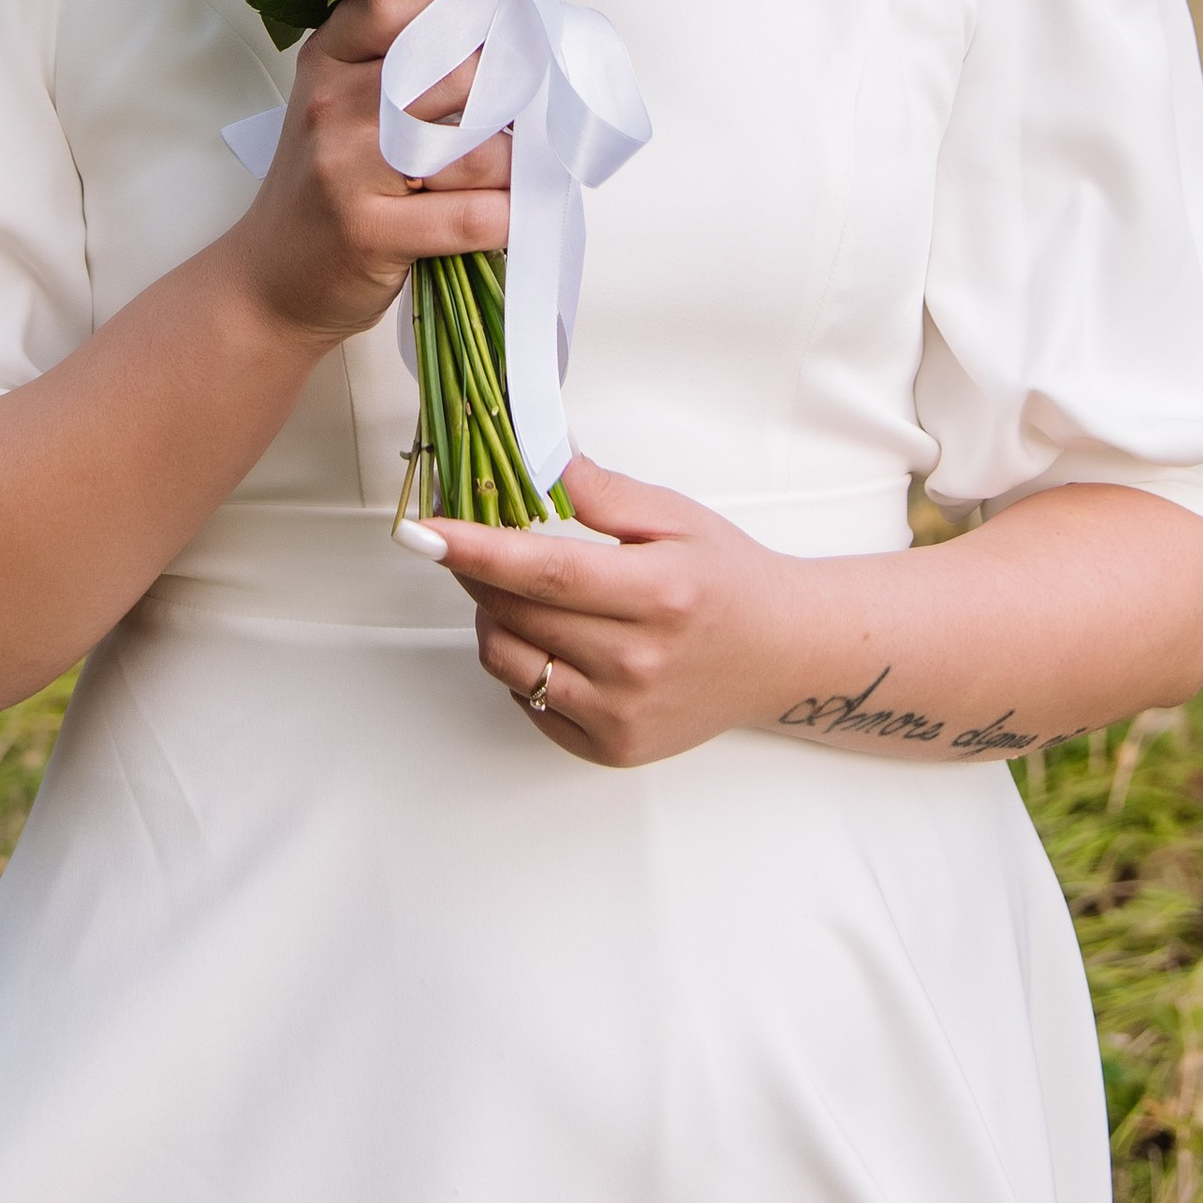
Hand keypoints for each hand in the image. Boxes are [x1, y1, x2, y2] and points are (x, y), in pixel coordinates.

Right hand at [229, 0, 510, 352]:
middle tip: (526, 118)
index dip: (464, 5)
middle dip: (513, 98)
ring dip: (517, 169)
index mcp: (328, 59)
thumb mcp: (342, 105)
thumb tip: (510, 38)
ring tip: (511, 178)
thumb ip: (403, 63)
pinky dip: (510, 218)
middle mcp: (334, 105)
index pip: (398, 2)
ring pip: (480, 149)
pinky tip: (507, 218)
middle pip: (461, 73)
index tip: (500, 26)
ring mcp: (347, 168)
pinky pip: (474, 215)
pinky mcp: (369, 232)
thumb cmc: (327, 188)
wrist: (270, 279)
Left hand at [432, 456, 779, 768]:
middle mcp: (640, 662)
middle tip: (475, 541)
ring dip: (492, 618)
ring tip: (522, 592)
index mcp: (660, 593)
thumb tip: (534, 455)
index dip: (476, 549)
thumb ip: (600, 490)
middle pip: (518, 613)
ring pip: (509, 660)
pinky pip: (528, 701)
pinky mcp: (611, 747)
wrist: (780, 653)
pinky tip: (553, 638)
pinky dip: (521, 664)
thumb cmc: (728, 579)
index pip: (547, 571)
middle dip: (478, 572)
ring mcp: (623, 713)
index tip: (422, 531)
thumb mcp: (675, 517)